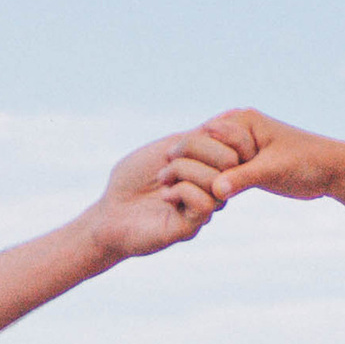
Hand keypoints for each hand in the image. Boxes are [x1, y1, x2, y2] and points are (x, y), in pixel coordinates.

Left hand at [92, 126, 245, 261]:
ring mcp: (204, 209)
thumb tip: (233, 115)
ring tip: (162, 178)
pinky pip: (205, 204)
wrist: (110, 211)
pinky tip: (165, 196)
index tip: (180, 139)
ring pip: (217, 181)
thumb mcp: (168, 146)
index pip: (234, 144)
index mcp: (209, 167)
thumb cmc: (134, 177)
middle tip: (168, 156)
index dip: (215, 133)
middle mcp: (212, 189)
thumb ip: (200, 136)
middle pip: (230, 160)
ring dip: (184, 169)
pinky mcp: (191, 229)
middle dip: (195, 148)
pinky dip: (183, 191)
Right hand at [168, 110, 344, 204]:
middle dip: (185, 163)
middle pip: (202, 147)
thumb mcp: (271, 171)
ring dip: (195, 175)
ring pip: (210, 161)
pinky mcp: (247, 164)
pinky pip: (222, 172)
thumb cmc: (306, 163)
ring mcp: (242, 147)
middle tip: (158, 180)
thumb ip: (242, 180)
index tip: (163, 170)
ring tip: (167, 191)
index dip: (185, 153)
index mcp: (243, 121)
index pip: (204, 134)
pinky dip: (210, 182)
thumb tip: (216, 193)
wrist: (331, 168)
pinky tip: (192, 197)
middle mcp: (239, 129)